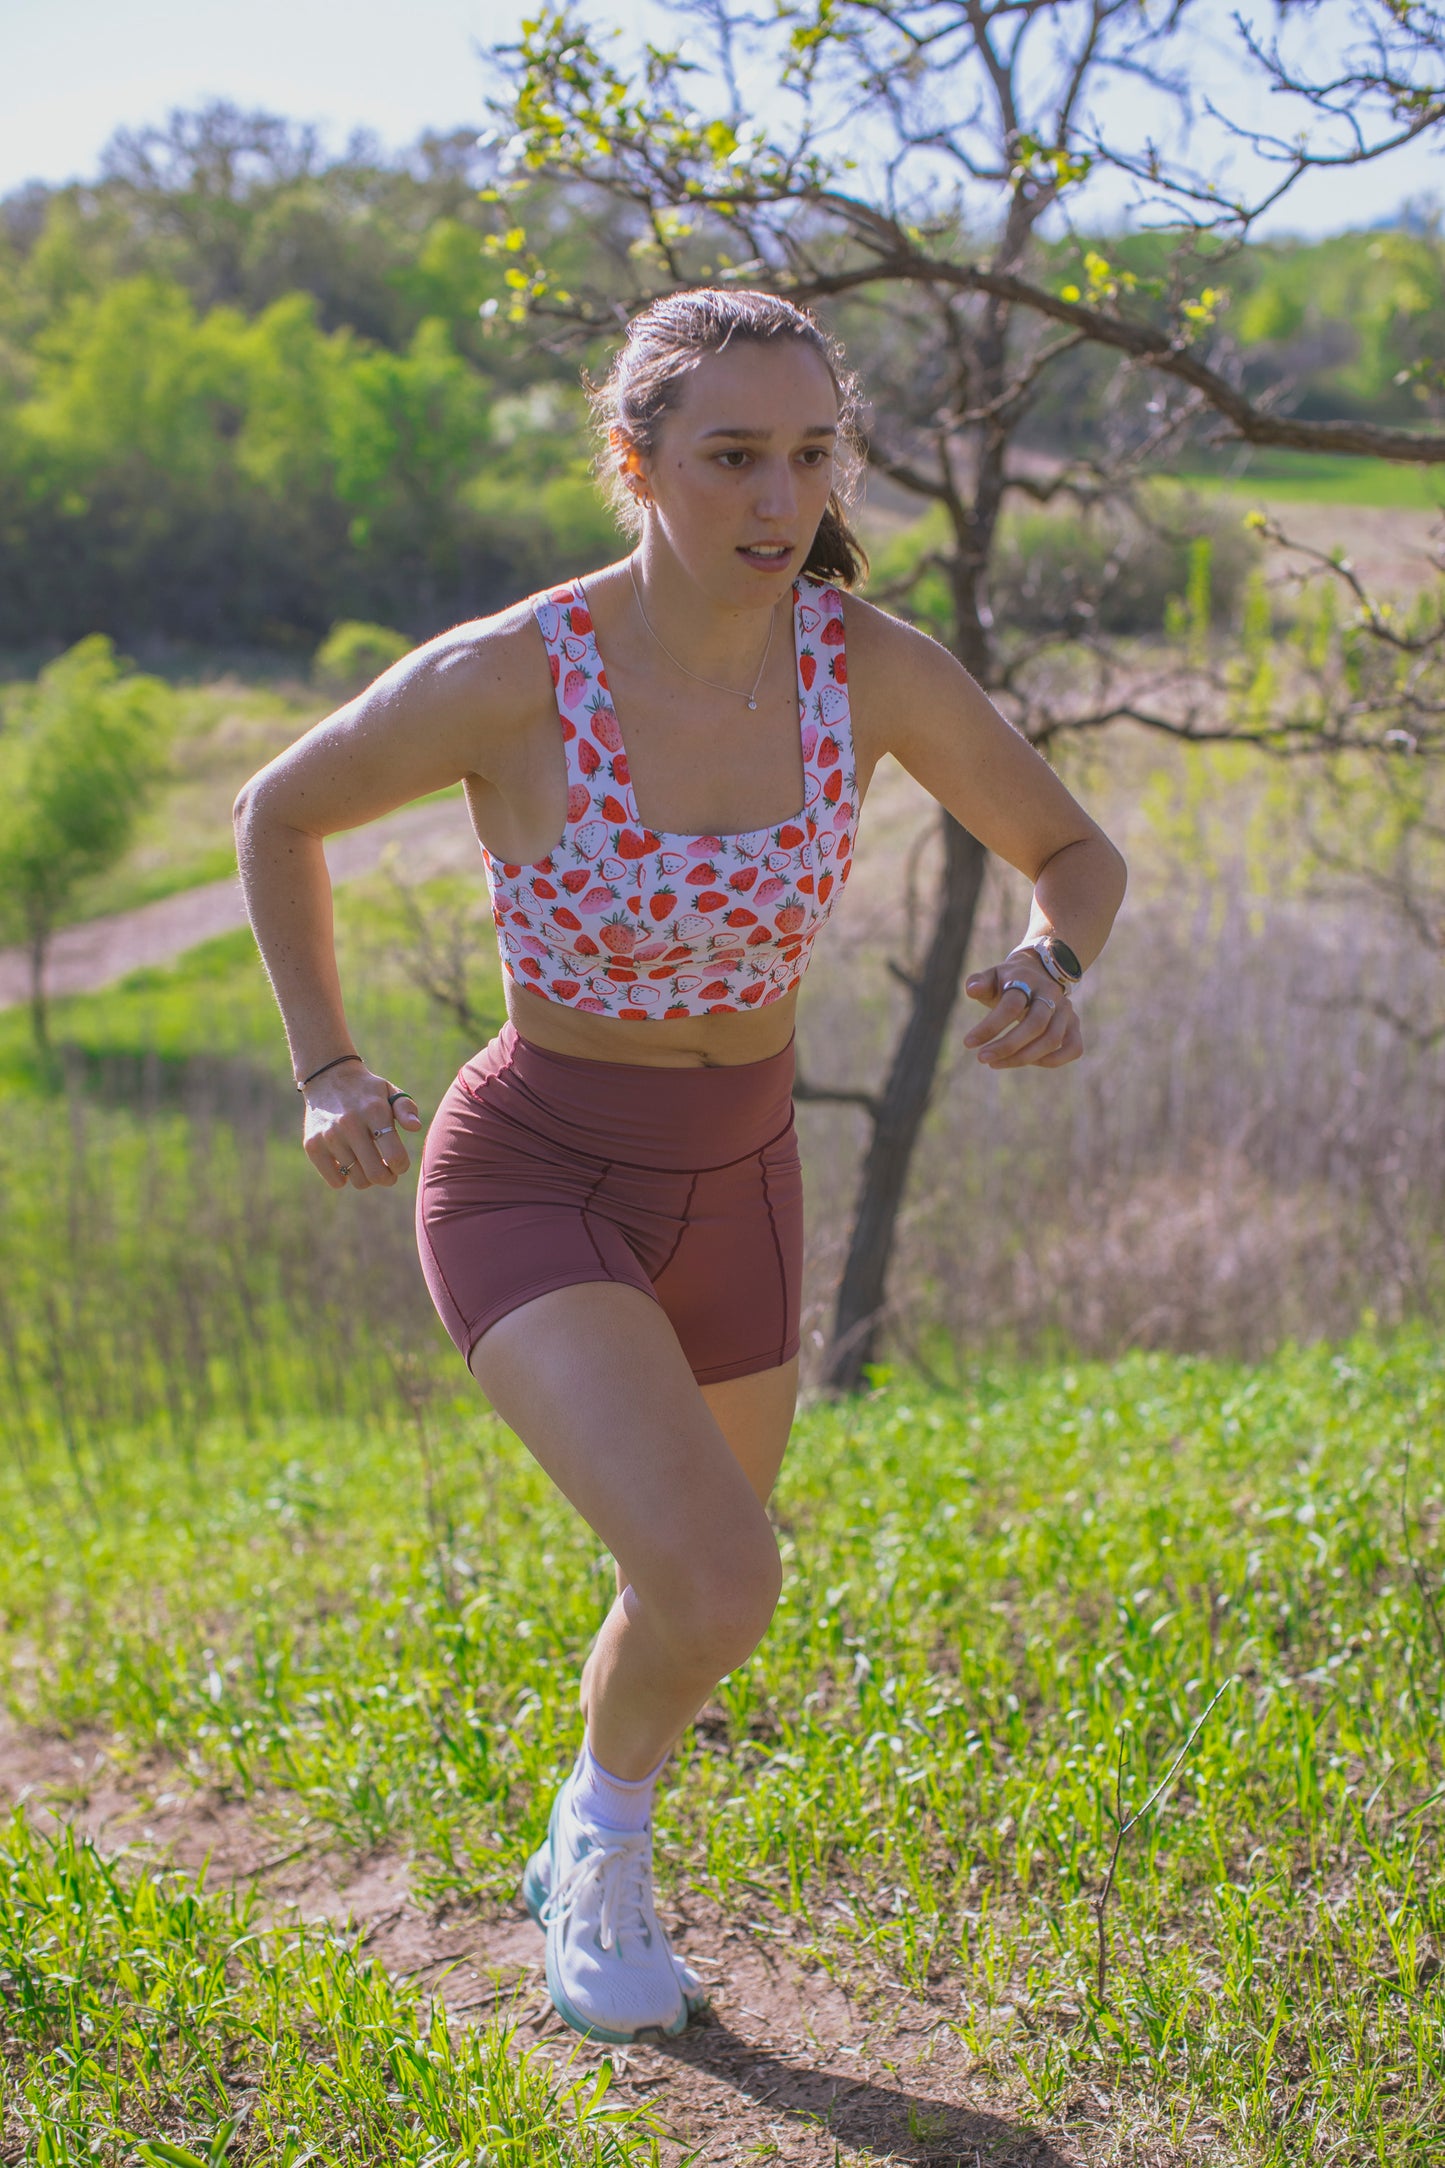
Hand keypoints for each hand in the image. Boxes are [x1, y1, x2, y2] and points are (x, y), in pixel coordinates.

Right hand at [301, 1064, 423, 1188]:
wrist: (327, 1078)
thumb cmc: (366, 1091)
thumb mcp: (389, 1091)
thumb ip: (406, 1109)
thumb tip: (415, 1127)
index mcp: (374, 1111)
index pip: (395, 1156)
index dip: (401, 1166)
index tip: (399, 1163)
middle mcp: (350, 1124)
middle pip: (376, 1174)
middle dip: (387, 1178)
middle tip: (387, 1173)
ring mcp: (329, 1136)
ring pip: (357, 1180)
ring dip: (367, 1178)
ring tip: (367, 1165)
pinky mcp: (312, 1145)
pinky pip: (336, 1181)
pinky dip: (344, 1179)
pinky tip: (347, 1165)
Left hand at [962, 956, 1082, 1069]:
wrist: (1037, 973)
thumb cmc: (1006, 981)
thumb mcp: (990, 977)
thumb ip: (978, 982)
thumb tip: (972, 990)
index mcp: (1027, 980)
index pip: (1012, 1005)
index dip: (990, 1027)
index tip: (968, 1043)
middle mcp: (1051, 993)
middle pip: (1035, 1025)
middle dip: (1007, 1046)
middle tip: (982, 1058)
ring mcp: (1066, 1010)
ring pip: (1052, 1040)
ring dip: (1022, 1058)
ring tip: (994, 1063)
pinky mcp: (1074, 1025)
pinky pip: (1073, 1048)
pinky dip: (1052, 1061)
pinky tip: (1026, 1062)